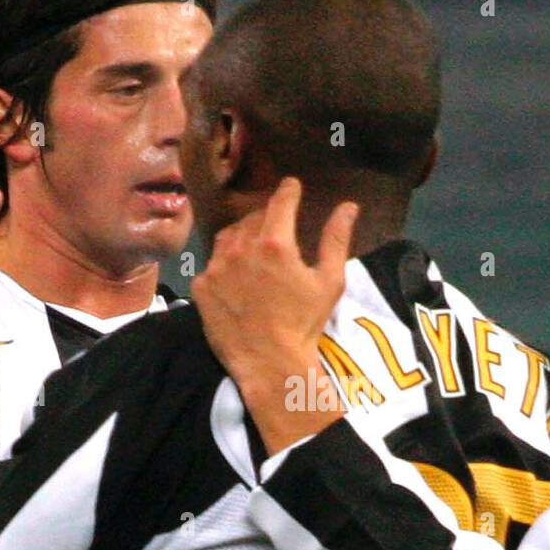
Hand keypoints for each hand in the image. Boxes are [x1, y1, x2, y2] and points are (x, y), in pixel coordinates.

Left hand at [191, 177, 358, 454]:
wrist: (269, 363)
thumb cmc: (305, 324)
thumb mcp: (329, 282)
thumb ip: (335, 240)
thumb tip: (349, 207)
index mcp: (275, 242)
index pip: (280, 202)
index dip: (288, 190)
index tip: (292, 185)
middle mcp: (240, 248)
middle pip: (252, 218)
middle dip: (267, 217)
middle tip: (277, 225)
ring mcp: (216, 267)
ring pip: (229, 237)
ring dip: (243, 236)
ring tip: (254, 247)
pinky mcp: (201, 287)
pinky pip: (213, 265)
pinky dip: (225, 265)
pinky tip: (236, 277)